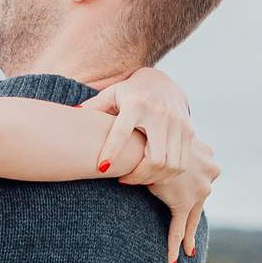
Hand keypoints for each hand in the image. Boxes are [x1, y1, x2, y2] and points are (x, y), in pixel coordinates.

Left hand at [87, 68, 193, 184]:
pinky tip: (153, 176)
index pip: (122, 131)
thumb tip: (72, 114)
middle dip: (138, 176)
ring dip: (152, 179)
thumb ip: (93, 107)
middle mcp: (160, 113)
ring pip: (170, 165)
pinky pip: (181, 163)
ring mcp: (178, 122)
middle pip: (154, 158)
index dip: (112, 152)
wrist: (162, 82)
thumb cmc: (129, 92)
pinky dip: (167, 176)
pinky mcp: (189, 130)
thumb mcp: (110, 95)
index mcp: (136, 103)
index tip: (101, 168)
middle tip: (123, 180)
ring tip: (137, 179)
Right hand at [148, 138, 218, 262]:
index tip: (197, 193)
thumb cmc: (147, 131)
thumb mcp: (162, 131)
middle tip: (193, 228)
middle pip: (201, 198)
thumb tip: (152, 133)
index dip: (198, 186)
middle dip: (196, 211)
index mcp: (207, 153)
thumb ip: (165, 138)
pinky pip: (178, 228)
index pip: (202, 174)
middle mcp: (209, 172)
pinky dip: (175, 244)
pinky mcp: (182, 203)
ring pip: (193, 217)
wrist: (143, 138)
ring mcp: (198, 189)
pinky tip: (173, 259)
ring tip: (187, 249)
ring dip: (189, 235)